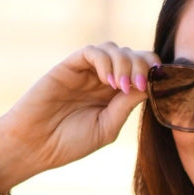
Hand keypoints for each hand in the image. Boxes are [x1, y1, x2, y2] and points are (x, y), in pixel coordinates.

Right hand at [0, 42, 160, 189]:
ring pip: (114, 49)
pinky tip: (108, 81)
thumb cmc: (68, 143)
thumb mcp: (107, 127)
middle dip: (142, 66)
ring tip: (122, 87)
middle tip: (139, 85)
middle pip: (132, 55)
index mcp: (115, 95)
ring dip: (125, 63)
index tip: (159, 86)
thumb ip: (126, 106)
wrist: (34, 146)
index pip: (142, 72)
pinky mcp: (68, 66)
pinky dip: (105, 61)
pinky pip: (91, 51)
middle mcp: (102, 79)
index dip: (154, 73)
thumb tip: (150, 85)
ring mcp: (86, 71)